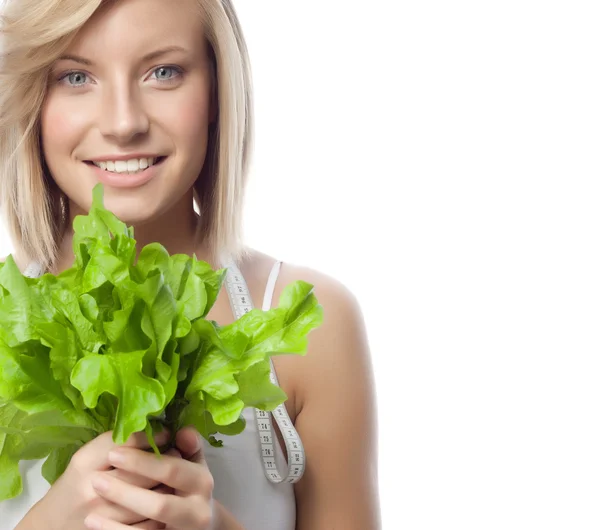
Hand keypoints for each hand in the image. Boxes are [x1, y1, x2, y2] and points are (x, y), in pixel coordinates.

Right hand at [18, 428, 177, 529]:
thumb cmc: (74, 486)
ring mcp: (104, 514)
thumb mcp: (86, 459)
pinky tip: (166, 499)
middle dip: (165, 458)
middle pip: (142, 469)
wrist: (51, 525)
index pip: (126, 442)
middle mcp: (92, 487)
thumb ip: (115, 443)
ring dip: (168, 484)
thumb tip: (152, 428)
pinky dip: (161, 510)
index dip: (151, 435)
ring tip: (177, 474)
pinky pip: (149, 522)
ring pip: (150, 496)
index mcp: (85, 462)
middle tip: (177, 451)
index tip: (166, 432)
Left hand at [84, 426, 215, 529]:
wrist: (198, 523)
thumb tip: (182, 431)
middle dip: (125, 492)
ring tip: (91, 505)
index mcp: (202, 481)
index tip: (114, 454)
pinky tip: (93, 522)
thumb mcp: (192, 462)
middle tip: (96, 480)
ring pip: (147, 529)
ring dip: (116, 520)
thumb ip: (188, 445)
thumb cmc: (188, 485)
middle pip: (159, 504)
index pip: (172, 470)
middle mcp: (198, 511)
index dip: (142, 463)